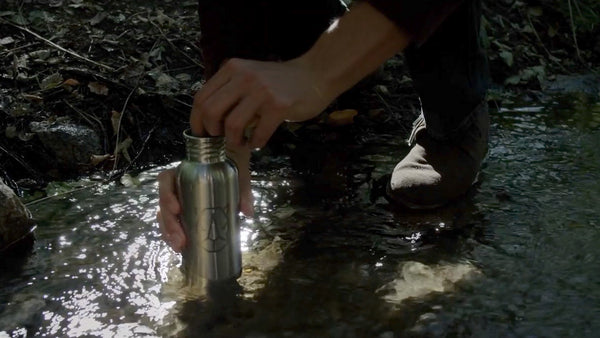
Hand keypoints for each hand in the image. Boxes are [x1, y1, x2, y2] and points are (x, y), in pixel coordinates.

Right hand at [157, 146, 252, 252]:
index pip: (166, 180)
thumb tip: (248, 213)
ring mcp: (178, 198)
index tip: (178, 210)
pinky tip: (180, 247)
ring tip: (179, 247)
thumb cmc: (231, 163)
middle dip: (169, 223)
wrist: (233, 161)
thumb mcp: (238, 173)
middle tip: (181, 240)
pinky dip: (173, 235)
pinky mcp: (183, 211)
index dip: (167, 195)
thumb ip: (243, 190)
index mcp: (184, 172)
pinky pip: (172, 222)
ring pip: (164, 216)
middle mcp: (177, 185)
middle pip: (163, 204)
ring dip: (169, 233)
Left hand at [189, 57, 333, 147]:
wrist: (316, 74)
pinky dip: (256, 143)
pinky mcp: (278, 106)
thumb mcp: (250, 76)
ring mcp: (261, 90)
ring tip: (242, 143)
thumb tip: (210, 121)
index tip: (203, 135)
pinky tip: (259, 142)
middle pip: (210, 112)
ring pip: (232, 125)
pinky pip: (258, 133)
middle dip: (212, 133)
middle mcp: (243, 76)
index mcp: (232, 69)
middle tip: (222, 140)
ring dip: (234, 141)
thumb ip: (231, 91)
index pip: (201, 98)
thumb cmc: (281, 82)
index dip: (197, 122)